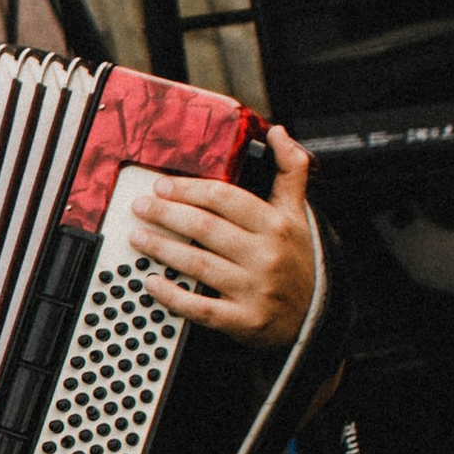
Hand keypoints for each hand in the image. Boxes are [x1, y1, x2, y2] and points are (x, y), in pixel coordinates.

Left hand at [131, 126, 316, 347]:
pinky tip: (152, 282)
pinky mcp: (244, 320)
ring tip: (137, 237)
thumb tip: (278, 133)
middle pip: (205, 227)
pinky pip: (200, 308)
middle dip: (166, 214)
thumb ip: (290, 170)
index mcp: (277, 225)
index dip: (188, 189)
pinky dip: (172, 295)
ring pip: (198, 264)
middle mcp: (266, 255)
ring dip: (161, 248)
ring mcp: (255, 289)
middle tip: (140, 207)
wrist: (316, 316)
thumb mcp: (297, 213)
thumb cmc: (296, 258)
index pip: (225, 198)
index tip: (161, 186)